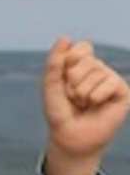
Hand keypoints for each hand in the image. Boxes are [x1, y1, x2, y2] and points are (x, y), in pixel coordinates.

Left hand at [41, 38, 129, 174]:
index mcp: (80, 64)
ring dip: (82, 93)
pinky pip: (109, 84)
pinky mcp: (122, 91)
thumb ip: (55, 63)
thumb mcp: (51, 86)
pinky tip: (96, 106)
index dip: (68, 63)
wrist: (70, 138)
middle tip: (73, 97)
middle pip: (85, 60)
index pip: (79, 48)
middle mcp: (98, 68)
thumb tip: (65, 37)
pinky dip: (96, 97)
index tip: (63, 80)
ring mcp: (111, 79)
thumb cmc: (60, 112)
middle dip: (71, 82)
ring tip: (83, 104)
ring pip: (95, 73)